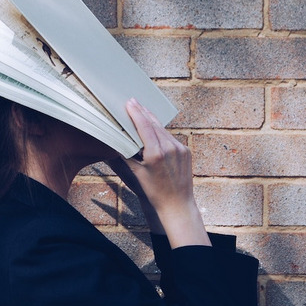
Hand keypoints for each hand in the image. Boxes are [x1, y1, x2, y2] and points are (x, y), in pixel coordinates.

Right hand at [111, 99, 209, 247]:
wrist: (177, 204)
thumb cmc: (156, 192)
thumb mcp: (138, 174)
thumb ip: (129, 155)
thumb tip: (120, 142)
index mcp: (156, 153)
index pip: (144, 126)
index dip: (136, 113)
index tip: (130, 103)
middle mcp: (170, 148)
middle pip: (154, 124)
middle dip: (143, 112)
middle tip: (134, 101)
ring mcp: (180, 148)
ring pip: (163, 129)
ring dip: (152, 120)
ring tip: (142, 111)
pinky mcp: (186, 151)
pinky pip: (171, 137)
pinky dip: (161, 132)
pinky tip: (154, 128)